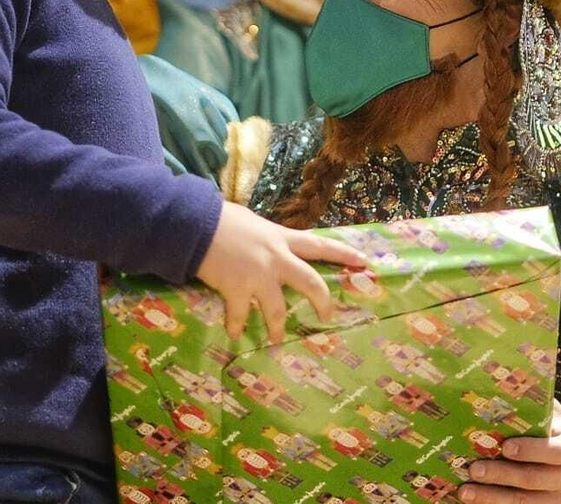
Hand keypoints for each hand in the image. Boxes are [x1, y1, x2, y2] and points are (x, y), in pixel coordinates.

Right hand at [195, 202, 363, 342]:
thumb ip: (267, 237)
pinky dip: (237, 326)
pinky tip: (235, 335)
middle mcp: (277, 258)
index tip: (363, 261)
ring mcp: (258, 276)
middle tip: (327, 316)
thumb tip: (269, 244)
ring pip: (277, 310)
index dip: (343, 253)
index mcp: (281, 238)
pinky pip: (241, 315)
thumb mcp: (254, 223)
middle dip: (323, 302)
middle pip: (311, 282)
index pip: (319, 245)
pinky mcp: (238, 290)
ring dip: (276, 328)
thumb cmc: (223, 220)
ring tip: (276, 340)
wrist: (196, 226)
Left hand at [462, 400, 560, 503]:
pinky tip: (478, 503)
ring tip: (466, 491)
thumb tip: (506, 389)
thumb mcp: (560, 423)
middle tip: (474, 469)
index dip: (531, 450)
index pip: (555, 452)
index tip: (505, 447)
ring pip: (526, 502)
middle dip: (502, 475)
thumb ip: (541, 409)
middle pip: (535, 479)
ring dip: (493, 497)